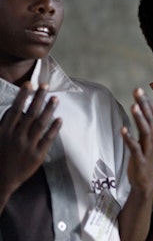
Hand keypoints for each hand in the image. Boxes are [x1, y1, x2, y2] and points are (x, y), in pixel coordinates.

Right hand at [0, 83, 61, 197]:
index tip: (30, 84)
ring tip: (55, 98)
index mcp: (3, 131)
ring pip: (40, 124)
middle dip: (38, 98)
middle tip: (46, 86)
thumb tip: (12, 110)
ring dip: (48, 109)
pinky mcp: (37, 155)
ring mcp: (28, 146)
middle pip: (30, 113)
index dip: (23, 96)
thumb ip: (3, 124)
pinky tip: (59, 119)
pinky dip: (54, 128)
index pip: (15, 109)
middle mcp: (16, 136)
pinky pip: (48, 139)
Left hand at [122, 88, 152, 192]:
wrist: (146, 183)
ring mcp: (149, 150)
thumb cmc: (149, 158)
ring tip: (133, 106)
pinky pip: (135, 148)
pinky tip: (123, 129)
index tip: (140, 89)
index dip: (148, 102)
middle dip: (144, 104)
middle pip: (151, 119)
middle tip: (137, 91)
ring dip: (139, 118)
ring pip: (145, 131)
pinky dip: (129, 138)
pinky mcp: (140, 160)